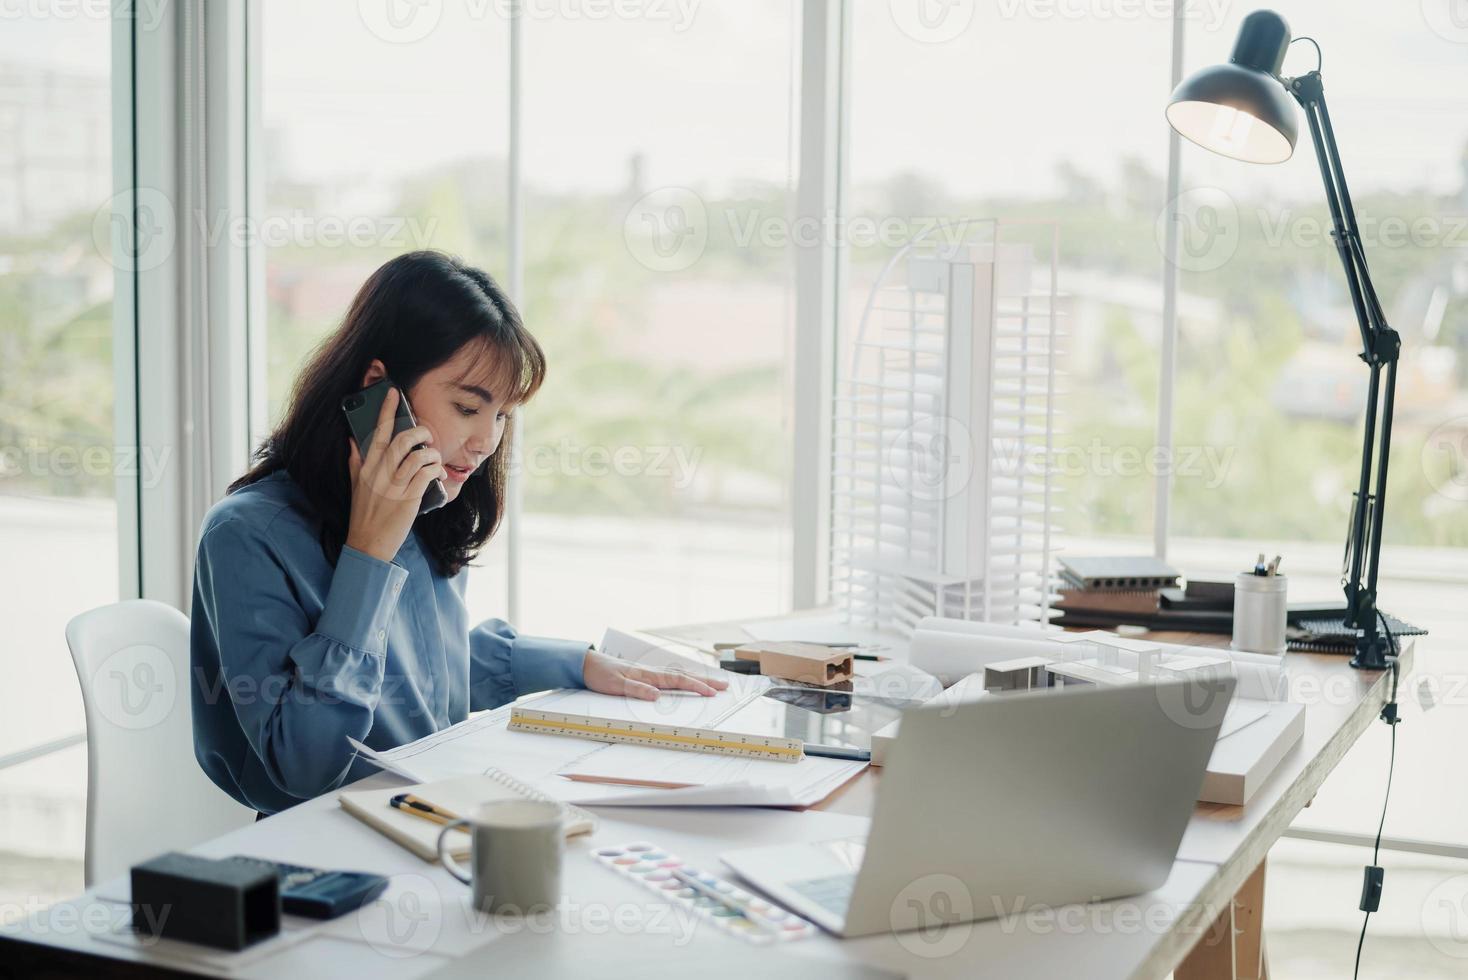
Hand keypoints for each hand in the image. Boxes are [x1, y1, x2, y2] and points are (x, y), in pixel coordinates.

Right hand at [345, 386, 446, 562]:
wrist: (367, 544)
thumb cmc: (364, 514)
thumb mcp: (356, 485)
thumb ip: (355, 460)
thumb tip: (352, 439)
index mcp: (367, 467)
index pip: (378, 432)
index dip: (387, 410)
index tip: (394, 392)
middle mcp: (379, 473)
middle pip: (402, 440)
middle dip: (420, 432)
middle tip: (427, 436)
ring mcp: (394, 486)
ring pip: (418, 456)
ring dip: (432, 454)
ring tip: (434, 460)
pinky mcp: (408, 499)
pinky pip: (426, 475)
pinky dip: (436, 471)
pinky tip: (438, 475)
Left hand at [582, 650, 729, 700]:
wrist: (587, 664)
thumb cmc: (601, 675)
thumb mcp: (616, 686)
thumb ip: (637, 689)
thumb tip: (658, 695)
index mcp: (648, 675)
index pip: (678, 681)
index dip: (696, 686)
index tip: (712, 693)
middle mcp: (652, 672)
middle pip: (684, 676)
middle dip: (705, 681)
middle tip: (725, 686)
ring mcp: (650, 673)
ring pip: (679, 675)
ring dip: (697, 679)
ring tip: (713, 683)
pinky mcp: (645, 676)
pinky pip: (670, 677)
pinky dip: (684, 679)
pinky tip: (687, 681)